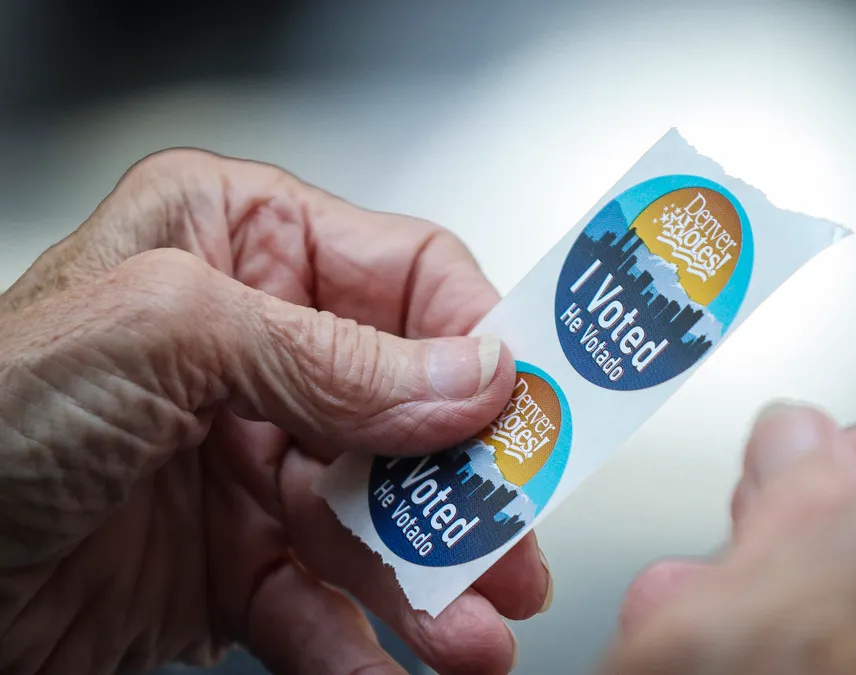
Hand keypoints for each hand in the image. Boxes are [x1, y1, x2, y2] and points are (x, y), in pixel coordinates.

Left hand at [0, 150, 550, 674]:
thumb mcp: (156, 340)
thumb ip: (326, 356)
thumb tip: (467, 375)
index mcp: (236, 243)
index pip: (408, 277)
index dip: (477, 343)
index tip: (524, 413)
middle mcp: (253, 344)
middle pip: (413, 409)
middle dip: (467, 485)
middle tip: (514, 543)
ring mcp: (248, 455)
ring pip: (378, 515)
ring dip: (430, 581)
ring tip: (473, 633)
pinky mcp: (230, 556)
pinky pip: (318, 597)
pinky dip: (357, 643)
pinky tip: (388, 670)